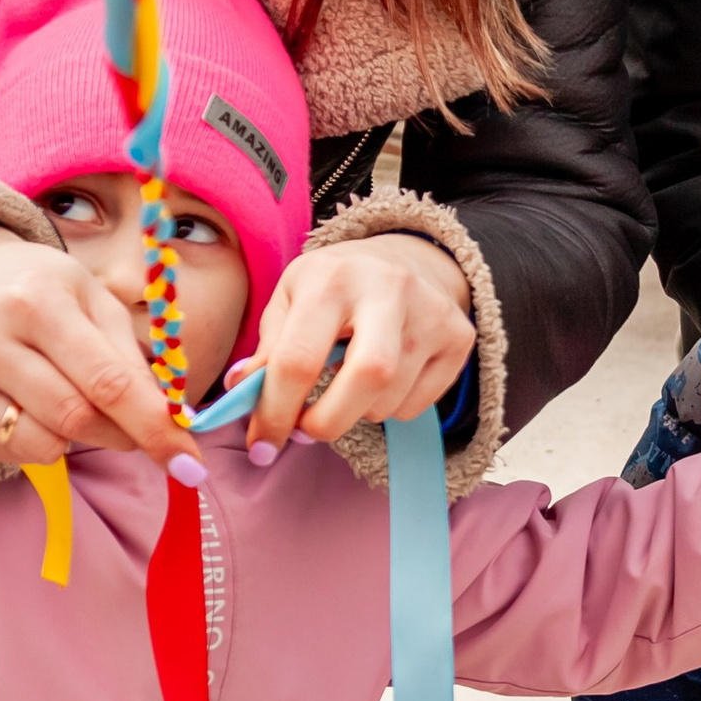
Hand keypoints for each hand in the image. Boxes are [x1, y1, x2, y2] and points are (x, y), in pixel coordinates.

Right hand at [0, 218, 192, 468]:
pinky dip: (38, 441)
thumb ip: (136, 365)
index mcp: (36, 301)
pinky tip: (28, 403)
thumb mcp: (99, 306)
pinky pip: (10, 455)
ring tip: (68, 398)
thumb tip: (174, 428)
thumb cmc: (48, 294)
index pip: (107, 382)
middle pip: (75, 419)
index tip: (189, 466)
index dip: (154, 428)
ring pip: (42, 446)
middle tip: (132, 427)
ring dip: (75, 440)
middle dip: (120, 435)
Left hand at [244, 235, 474, 452]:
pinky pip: (418, 404)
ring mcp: (432, 312)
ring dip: (357, 413)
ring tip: (346, 388)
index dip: (275, 411)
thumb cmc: (334, 285)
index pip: (299, 357)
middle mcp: (389, 288)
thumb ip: (268, 349)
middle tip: (306, 432)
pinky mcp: (459, 336)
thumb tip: (241, 394)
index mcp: (332, 277)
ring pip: (390, 399)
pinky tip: (382, 381)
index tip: (262, 443)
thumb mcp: (290, 301)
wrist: (403, 257)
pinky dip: (390, 408)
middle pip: (368, 377)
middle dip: (329, 422)